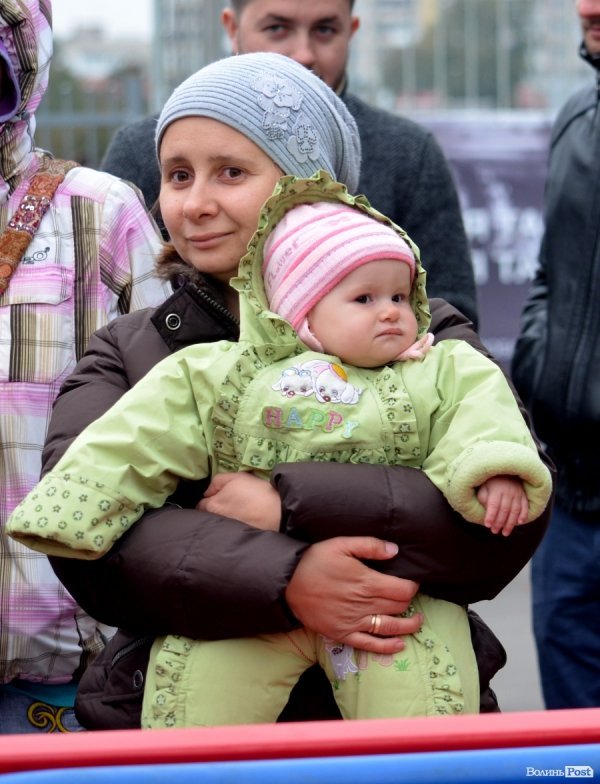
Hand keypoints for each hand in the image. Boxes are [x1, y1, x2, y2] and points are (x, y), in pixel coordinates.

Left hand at [196, 472, 281, 530]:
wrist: (278, 513)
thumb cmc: (257, 492)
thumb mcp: (236, 477)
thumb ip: (217, 482)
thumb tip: (207, 492)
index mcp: (212, 507)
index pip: (200, 505)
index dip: (209, 499)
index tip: (220, 498)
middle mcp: (215, 523)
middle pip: (209, 517)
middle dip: (215, 511)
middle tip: (230, 506)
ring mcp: (225, 534)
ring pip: (219, 525)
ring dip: (224, 521)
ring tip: (239, 515)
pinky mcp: (236, 541)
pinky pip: (229, 534)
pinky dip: (233, 529)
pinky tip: (244, 524)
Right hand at [285, 537, 421, 653]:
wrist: (288, 583)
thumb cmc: (315, 560)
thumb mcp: (341, 544)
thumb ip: (370, 546)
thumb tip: (395, 550)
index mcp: (367, 581)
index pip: (403, 589)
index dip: (412, 586)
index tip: (412, 581)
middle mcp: (364, 604)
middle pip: (399, 607)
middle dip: (410, 602)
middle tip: (410, 596)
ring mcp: (354, 622)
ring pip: (390, 627)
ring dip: (409, 626)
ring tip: (417, 621)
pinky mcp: (343, 634)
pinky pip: (370, 644)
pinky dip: (387, 646)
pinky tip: (399, 644)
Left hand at [477, 475, 528, 535]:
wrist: (505, 472)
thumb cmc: (491, 482)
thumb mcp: (483, 487)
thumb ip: (482, 498)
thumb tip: (485, 510)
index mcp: (496, 489)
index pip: (493, 505)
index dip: (490, 516)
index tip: (487, 525)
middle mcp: (508, 491)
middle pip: (504, 510)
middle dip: (499, 523)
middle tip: (494, 531)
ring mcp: (517, 493)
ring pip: (515, 511)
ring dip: (510, 523)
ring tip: (505, 533)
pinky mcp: (524, 495)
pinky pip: (525, 506)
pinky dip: (523, 515)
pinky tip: (520, 523)